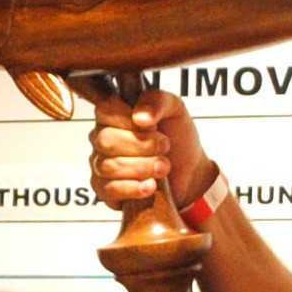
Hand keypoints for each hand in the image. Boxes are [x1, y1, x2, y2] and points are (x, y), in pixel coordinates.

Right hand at [87, 89, 213, 215]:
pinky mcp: (105, 190)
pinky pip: (109, 189)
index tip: (152, 126)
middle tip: (164, 148)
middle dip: (141, 146)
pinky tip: (150, 185)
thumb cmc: (178, 140)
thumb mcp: (175, 110)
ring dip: (142, 167)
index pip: (104, 111)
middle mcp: (103, 139)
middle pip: (106, 141)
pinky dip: (133, 188)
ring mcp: (101, 165)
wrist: (190, 173)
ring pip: (109, 166)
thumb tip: (139, 117)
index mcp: (114, 115)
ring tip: (163, 167)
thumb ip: (157, 101)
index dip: (128, 120)